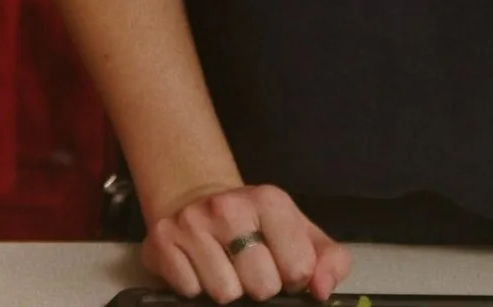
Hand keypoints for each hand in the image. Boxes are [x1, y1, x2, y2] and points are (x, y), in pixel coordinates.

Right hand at [144, 182, 350, 302]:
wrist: (199, 200)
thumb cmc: (258, 226)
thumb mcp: (302, 234)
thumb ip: (329, 261)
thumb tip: (321, 290)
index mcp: (270, 201)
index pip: (299, 268)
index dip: (294, 279)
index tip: (282, 268)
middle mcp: (229, 206)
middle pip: (262, 286)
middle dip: (260, 287)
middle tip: (251, 270)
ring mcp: (193, 222)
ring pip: (225, 293)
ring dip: (228, 290)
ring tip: (226, 268)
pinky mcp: (164, 240)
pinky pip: (191, 290)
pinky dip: (197, 287)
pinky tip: (200, 266)